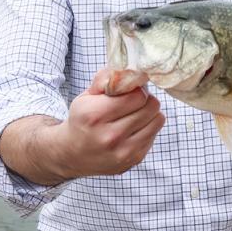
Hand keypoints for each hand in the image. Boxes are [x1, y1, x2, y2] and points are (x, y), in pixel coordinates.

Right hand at [48, 67, 165, 178]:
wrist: (73, 154)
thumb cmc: (82, 120)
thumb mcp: (86, 96)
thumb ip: (106, 78)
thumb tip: (130, 71)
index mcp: (95, 115)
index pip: (137, 95)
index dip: (136, 88)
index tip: (130, 89)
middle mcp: (110, 136)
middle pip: (151, 106)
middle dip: (145, 99)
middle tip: (134, 100)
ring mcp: (124, 151)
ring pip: (158, 120)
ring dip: (149, 113)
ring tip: (135, 113)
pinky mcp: (134, 160)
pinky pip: (155, 134)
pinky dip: (147, 128)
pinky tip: (133, 128)